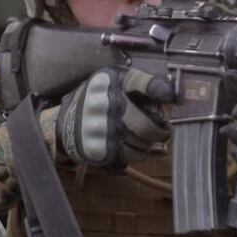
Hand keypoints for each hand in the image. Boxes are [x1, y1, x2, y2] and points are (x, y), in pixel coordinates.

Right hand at [55, 67, 173, 168]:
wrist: (64, 122)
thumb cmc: (98, 101)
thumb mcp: (111, 83)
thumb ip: (137, 86)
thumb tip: (172, 98)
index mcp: (108, 81)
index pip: (140, 82)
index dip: (159, 90)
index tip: (171, 97)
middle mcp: (103, 102)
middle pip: (146, 124)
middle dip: (160, 132)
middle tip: (163, 133)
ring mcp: (99, 127)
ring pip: (141, 143)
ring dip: (148, 144)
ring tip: (144, 139)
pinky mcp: (96, 147)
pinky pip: (130, 156)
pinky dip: (137, 154)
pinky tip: (132, 147)